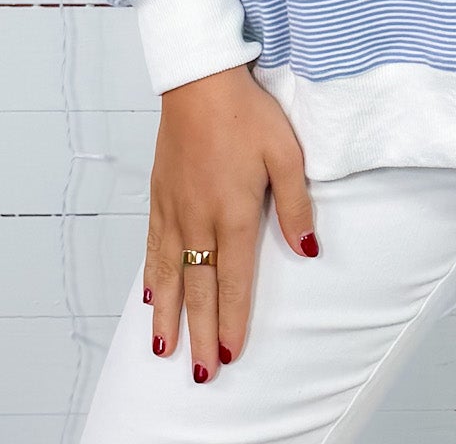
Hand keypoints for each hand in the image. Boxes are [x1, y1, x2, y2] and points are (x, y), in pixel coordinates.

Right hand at [143, 64, 317, 382]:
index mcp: (233, 212)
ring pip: (169, 275)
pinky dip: (150, 278)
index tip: (231, 355)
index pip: (235, 280)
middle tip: (200, 374)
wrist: (199, 80)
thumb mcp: (287, 153)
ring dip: (168, 317)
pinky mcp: (159, 196)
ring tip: (165, 351)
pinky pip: (152, 247)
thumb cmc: (247, 112)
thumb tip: (308, 249)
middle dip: (201, 334)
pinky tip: (148, 298)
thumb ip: (296, 204)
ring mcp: (175, 209)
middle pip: (199, 289)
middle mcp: (199, 219)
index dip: (234, 320)